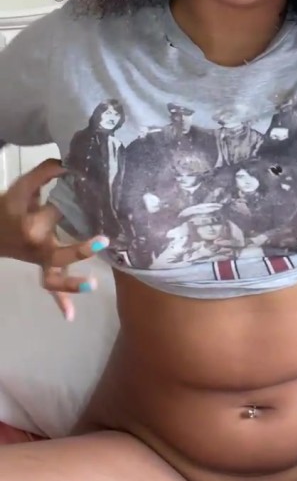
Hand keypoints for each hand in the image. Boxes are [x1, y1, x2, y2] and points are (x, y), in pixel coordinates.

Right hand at [0, 159, 108, 319]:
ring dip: (71, 284)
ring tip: (93, 285)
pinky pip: (49, 288)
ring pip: (53, 278)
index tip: (89, 186)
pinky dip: (60, 302)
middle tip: (104, 240)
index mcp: (32, 224)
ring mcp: (39, 262)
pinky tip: (71, 317)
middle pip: (58, 252)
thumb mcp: (22, 186)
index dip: (75, 198)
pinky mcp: (42, 268)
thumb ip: (45, 172)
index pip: (59, 211)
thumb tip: (71, 164)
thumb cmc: (8, 206)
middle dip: (81, 249)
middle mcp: (37, 247)